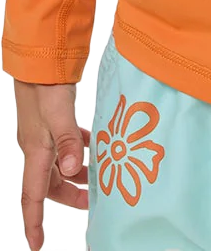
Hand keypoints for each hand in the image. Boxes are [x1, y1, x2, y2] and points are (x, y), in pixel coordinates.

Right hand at [13, 78, 89, 250]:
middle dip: (69, 196)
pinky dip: (80, 148)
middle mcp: (37, 146)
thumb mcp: (59, 115)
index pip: (32, 197)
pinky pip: (66, 143)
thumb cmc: (46, 85)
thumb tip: (72, 171)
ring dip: (77, 172)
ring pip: (59, 164)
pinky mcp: (53, 119)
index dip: (33, 224)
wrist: (39, 56)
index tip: (36, 247)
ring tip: (100, 175)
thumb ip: (68, 142)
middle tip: (93, 203)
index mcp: (35, 152)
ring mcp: (45, 133)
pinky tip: (96, 144)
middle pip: (49, 184)